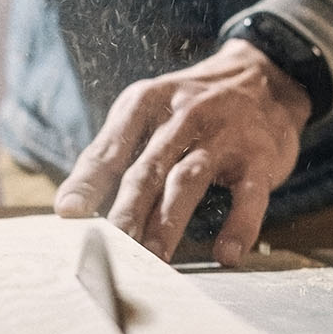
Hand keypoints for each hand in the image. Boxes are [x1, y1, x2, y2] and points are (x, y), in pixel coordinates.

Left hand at [54, 40, 310, 265]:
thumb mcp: (149, 110)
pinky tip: (226, 254)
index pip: (110, 148)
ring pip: (189, 180)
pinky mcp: (259, 157)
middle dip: (127, 210)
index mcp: (146, 103)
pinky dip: (239, 226)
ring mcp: (223, 136)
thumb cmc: (192, 107)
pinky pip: (249, 196)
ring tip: (154, 258)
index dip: (88, 181)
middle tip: (110, 247)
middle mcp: (183, 116)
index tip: (68, 213)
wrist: (264, 75)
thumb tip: (70, 206)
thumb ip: (113, 151)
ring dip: (169, 221)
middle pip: (148, 168)